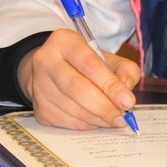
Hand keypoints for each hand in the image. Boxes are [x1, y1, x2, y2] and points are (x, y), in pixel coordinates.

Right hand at [17, 29, 142, 129]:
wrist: (52, 71)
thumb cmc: (85, 64)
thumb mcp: (107, 58)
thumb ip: (125, 71)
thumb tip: (125, 96)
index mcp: (64, 41)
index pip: (90, 64)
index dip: (111, 85)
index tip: (128, 102)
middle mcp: (46, 61)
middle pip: (77, 89)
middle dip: (104, 107)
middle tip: (122, 118)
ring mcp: (39, 86)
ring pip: (73, 109)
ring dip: (98, 119)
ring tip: (113, 119)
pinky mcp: (39, 108)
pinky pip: (67, 122)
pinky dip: (87, 125)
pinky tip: (95, 120)